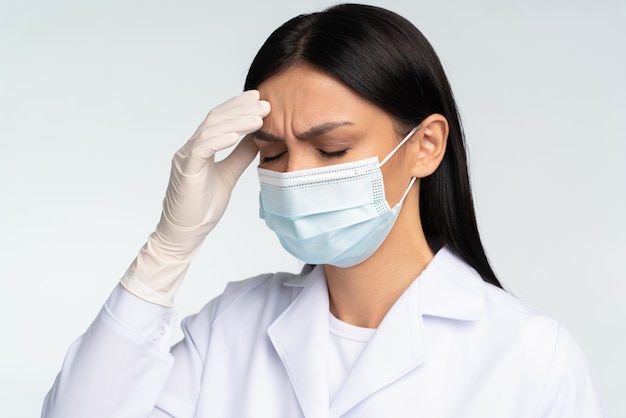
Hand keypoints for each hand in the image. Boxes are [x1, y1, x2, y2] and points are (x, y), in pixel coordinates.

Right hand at [121, 90, 269, 304]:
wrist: (185, 233)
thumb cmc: (203, 207)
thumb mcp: (228, 175)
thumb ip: (239, 156)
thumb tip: (257, 138)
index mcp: (200, 148)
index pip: (219, 119)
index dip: (238, 106)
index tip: (259, 98)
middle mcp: (191, 148)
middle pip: (216, 118)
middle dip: (241, 108)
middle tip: (264, 103)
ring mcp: (186, 158)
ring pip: (210, 130)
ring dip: (236, 121)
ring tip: (258, 117)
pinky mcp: (186, 171)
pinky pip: (201, 149)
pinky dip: (219, 140)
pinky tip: (235, 135)